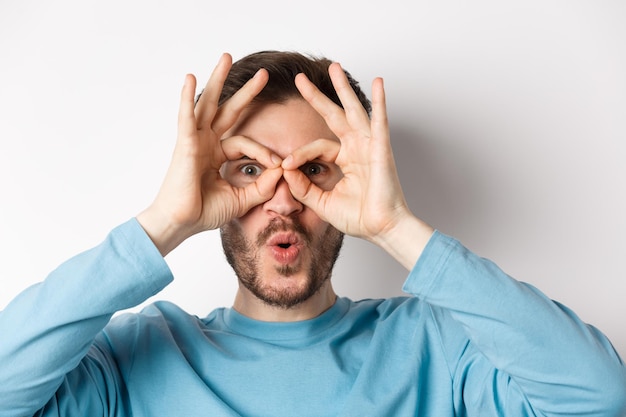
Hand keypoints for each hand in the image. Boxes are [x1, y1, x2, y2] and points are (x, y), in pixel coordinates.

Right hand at [137, 54, 282, 255]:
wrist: (182, 224)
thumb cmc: (204, 212)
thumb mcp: (242, 198)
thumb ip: (262, 186)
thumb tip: (283, 171)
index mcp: (217, 154)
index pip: (246, 143)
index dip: (264, 153)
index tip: (279, 166)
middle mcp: (206, 142)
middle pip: (228, 110)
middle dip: (246, 92)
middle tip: (264, 74)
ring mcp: (194, 140)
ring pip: (208, 104)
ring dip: (218, 79)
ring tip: (226, 57)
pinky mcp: (184, 144)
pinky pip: (186, 116)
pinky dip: (187, 98)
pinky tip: (189, 78)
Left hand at [282, 63, 432, 267]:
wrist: (381, 229)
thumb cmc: (358, 218)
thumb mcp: (322, 202)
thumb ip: (303, 187)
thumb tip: (285, 171)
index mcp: (345, 160)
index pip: (316, 147)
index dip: (299, 154)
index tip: (284, 166)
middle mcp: (356, 148)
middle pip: (334, 116)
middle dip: (317, 97)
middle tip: (300, 79)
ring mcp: (369, 146)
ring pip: (353, 111)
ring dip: (343, 89)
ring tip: (335, 67)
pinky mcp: (381, 148)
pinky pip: (380, 120)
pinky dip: (380, 101)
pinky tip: (378, 82)